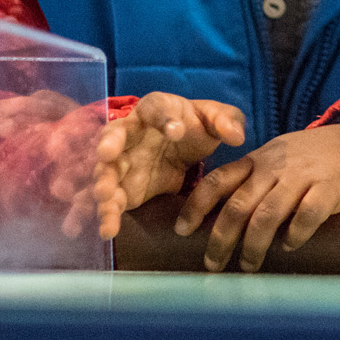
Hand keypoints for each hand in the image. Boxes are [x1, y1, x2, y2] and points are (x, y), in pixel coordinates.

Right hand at [81, 92, 246, 240]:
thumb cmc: (195, 125)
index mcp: (155, 109)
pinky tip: (107, 231)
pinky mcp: (123, 189)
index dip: (164, 118)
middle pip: (114, 135)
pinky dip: (105, 215)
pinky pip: (110, 201)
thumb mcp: (214, 119)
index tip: (177, 131)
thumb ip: (227, 121)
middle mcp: (130, 133)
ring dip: (103, 184)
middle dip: (109, 144)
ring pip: (106, 171)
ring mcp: (122, 162)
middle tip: (108, 155)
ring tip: (106, 198)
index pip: (156, 108)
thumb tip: (236, 137)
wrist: (183, 146)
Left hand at [175, 123, 339, 271]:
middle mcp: (275, 167)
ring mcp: (302, 177)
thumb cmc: (311, 158)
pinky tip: (289, 246)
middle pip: (239, 205)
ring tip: (248, 266)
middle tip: (212, 265)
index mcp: (257, 160)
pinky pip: (308, 214)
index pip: (218, 181)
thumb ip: (250, 182)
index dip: (196, 206)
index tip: (182, 230)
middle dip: (221, 239)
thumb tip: (219, 219)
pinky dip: (295, 234)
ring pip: (268, 214)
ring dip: (254, 245)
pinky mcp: (329, 188)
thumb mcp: (275, 160)